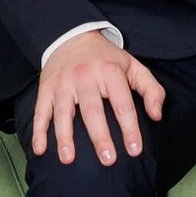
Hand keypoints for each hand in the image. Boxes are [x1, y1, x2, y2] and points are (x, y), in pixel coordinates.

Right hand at [33, 30, 165, 166]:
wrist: (72, 37)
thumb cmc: (107, 59)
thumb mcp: (133, 67)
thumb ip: (151, 90)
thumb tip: (157, 116)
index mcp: (110, 71)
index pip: (122, 103)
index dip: (130, 128)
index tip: (135, 150)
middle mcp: (85, 76)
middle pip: (92, 110)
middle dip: (100, 136)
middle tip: (107, 160)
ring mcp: (63, 83)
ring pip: (63, 112)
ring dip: (64, 137)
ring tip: (68, 159)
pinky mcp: (46, 88)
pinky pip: (41, 111)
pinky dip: (39, 130)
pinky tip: (39, 149)